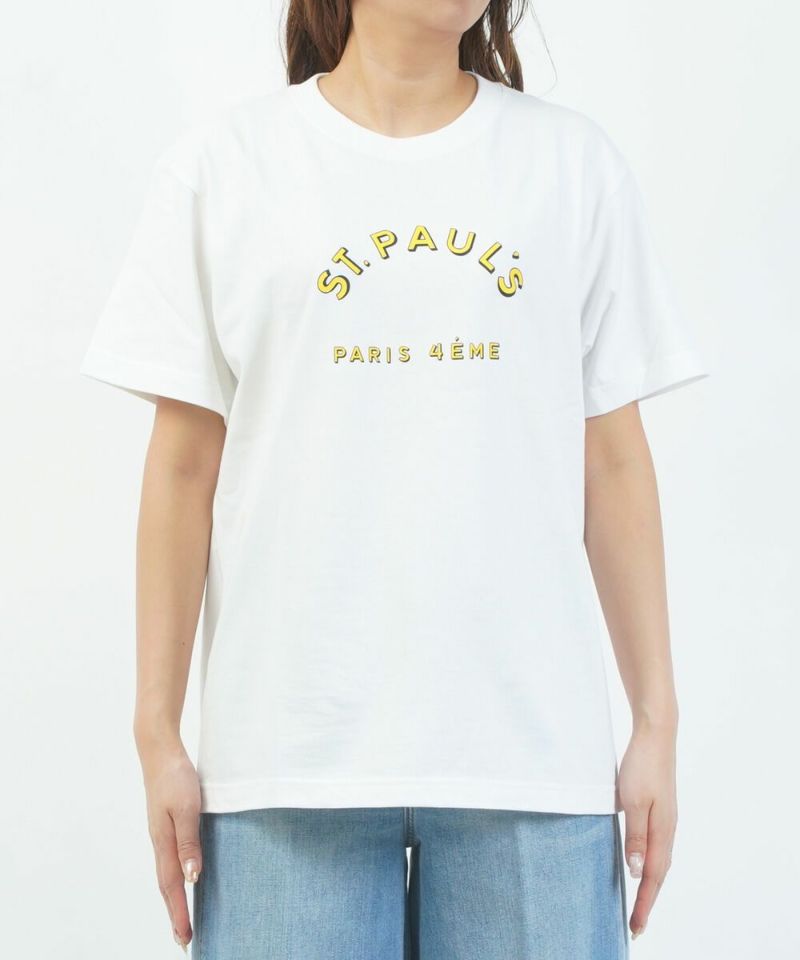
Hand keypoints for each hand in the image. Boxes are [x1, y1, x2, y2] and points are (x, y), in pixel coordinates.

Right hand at [138, 737, 202, 951]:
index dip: (178, 913)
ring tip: (183, 917)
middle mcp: (160, 842)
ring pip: (167, 873)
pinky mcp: (166, 823)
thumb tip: (192, 878)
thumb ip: (189, 842)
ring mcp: (161, 832)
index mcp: (163, 842)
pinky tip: (184, 876)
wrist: (159, 750)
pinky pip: (170, 858)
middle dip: (174, 913)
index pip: (171, 886)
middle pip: (166, 885)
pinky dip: (176, 876)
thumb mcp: (187, 808)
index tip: (185, 939)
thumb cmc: (175, 777)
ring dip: (175, 898)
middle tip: (184, 939)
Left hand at [617, 720, 677, 939]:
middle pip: (659, 872)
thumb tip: (638, 871)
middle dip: (648, 899)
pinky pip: (655, 845)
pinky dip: (649, 863)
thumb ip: (636, 836)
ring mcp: (665, 818)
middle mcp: (667, 828)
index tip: (636, 927)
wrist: (655, 734)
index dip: (644, 902)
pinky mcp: (659, 808)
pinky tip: (641, 864)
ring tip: (639, 902)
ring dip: (649, 883)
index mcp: (663, 830)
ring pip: (659, 859)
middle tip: (636, 924)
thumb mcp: (633, 801)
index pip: (654, 876)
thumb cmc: (641, 765)